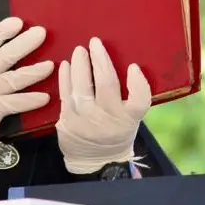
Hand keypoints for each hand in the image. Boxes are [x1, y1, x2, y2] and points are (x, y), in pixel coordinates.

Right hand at [0, 17, 52, 182]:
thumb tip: (21, 49)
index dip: (2, 31)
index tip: (19, 21)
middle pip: (2, 57)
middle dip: (23, 44)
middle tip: (41, 32)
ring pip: (11, 80)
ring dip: (32, 72)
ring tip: (50, 66)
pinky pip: (14, 104)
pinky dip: (30, 100)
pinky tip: (45, 97)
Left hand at [55, 37, 150, 174]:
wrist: (96, 161)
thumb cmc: (116, 132)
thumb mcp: (131, 119)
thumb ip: (130, 96)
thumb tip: (126, 62)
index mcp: (129, 118)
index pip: (140, 100)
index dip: (138, 82)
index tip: (133, 66)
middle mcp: (108, 118)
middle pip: (106, 85)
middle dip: (100, 60)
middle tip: (95, 42)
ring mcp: (85, 119)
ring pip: (82, 86)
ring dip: (80, 64)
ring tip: (79, 50)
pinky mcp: (67, 120)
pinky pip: (65, 94)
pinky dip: (65, 77)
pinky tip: (65, 64)